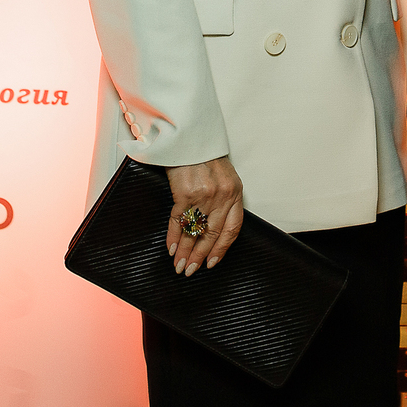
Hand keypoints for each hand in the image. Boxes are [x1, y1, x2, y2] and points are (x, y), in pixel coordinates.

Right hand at [165, 156, 242, 275]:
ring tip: (179, 265)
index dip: (221, 249)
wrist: (190, 136)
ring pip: (195, 232)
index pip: (232, 229)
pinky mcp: (186, 193)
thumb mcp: (223, 176)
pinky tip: (171, 247)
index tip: (212, 263)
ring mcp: (205, 195)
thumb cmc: (204, 155)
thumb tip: (212, 225)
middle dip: (200, 256)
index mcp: (235, 192)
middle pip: (212, 235)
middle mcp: (222, 196)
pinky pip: (179, 221)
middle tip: (191, 270)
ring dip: (185, 251)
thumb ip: (223, 198)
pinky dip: (174, 237)